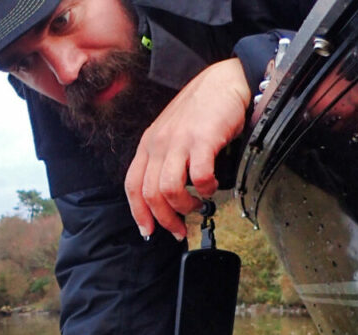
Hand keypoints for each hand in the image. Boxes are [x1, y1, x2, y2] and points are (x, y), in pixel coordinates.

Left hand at [124, 58, 251, 240]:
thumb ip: (165, 161)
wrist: (225, 80)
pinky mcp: (202, 140)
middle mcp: (159, 144)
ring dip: (184, 207)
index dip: (139, 213)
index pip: (133, 186)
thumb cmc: (201, 111)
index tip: (148, 231)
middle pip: (150, 194)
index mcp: (148, 145)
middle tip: (179, 230)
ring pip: (170, 190)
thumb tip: (167, 197)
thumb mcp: (171, 134)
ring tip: (197, 205)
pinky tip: (211, 185)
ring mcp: (179, 141)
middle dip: (165, 219)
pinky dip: (206, 188)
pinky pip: (199, 177)